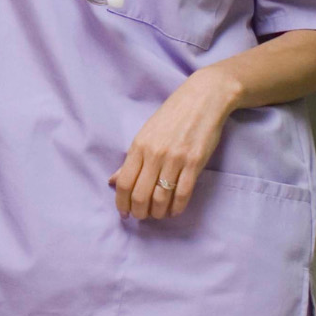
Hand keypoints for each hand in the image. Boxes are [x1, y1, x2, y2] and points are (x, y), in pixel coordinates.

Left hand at [111, 69, 238, 219]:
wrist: (203, 98)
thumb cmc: (172, 115)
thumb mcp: (146, 133)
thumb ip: (131, 159)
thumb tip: (112, 181)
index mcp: (139, 146)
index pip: (124, 183)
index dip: (122, 203)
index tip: (124, 213)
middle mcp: (155, 154)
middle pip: (140, 194)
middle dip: (139, 212)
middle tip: (142, 217)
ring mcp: (175, 159)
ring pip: (161, 198)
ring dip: (158, 213)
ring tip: (157, 214)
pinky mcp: (194, 163)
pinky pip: (182, 194)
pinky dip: (176, 208)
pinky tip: (173, 211)